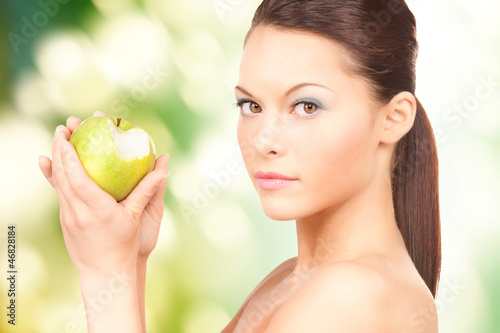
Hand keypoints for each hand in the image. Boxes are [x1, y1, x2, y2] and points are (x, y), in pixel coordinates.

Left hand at [39, 112, 169, 275]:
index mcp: (97, 210)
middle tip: (63, 127)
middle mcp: (78, 212)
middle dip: (61, 149)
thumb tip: (164, 166)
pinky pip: (58, 191)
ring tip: (58, 138)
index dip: (70, 155)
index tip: (68, 135)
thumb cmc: (126, 244)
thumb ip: (148, 189)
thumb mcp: (138, 216)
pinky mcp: (65, 219)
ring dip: (56, 158)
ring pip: (57, 182)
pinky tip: (47, 162)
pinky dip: (53, 174)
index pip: (78, 178)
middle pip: (63, 175)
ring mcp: (68, 216)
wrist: (106, 272)